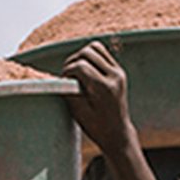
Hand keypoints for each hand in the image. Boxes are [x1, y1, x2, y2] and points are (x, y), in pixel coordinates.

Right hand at [62, 40, 131, 154]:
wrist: (117, 132)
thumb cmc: (96, 126)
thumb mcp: (78, 111)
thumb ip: (69, 91)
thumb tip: (60, 77)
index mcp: (104, 88)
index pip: (81, 66)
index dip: (67, 71)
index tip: (63, 82)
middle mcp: (114, 76)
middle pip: (88, 52)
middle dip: (72, 61)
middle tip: (67, 76)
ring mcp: (118, 71)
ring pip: (95, 47)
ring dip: (81, 56)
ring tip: (75, 71)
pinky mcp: (118, 70)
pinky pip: (102, 53)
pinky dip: (89, 57)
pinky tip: (84, 70)